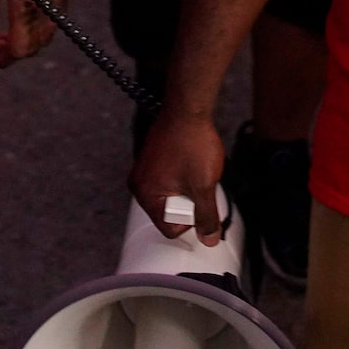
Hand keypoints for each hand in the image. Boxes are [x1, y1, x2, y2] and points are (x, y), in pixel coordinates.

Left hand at [0, 0, 69, 66]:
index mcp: (26, 4)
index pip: (20, 48)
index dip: (5, 59)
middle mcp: (48, 5)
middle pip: (35, 46)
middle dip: (14, 51)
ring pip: (47, 34)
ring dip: (27, 39)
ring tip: (6, 32)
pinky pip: (54, 18)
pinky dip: (38, 27)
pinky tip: (22, 13)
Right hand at [131, 110, 228, 243]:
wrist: (188, 109)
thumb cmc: (192, 142)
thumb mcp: (204, 185)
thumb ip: (206, 217)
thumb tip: (209, 240)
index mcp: (146, 194)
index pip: (169, 228)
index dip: (191, 220)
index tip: (202, 203)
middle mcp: (140, 184)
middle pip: (169, 213)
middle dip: (189, 203)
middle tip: (199, 184)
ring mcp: (145, 171)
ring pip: (171, 197)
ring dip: (187, 190)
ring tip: (196, 170)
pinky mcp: (152, 161)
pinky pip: (168, 182)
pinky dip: (183, 178)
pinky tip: (191, 163)